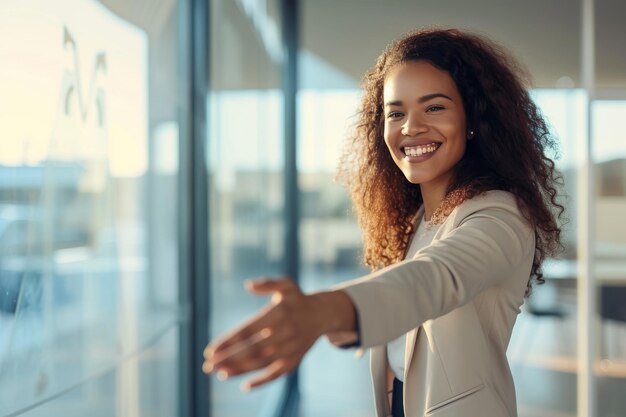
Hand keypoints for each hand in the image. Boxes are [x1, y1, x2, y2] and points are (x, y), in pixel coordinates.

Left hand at [202, 277, 327, 390]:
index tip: (210, 349)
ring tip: (220, 373)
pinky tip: (245, 385)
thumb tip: (248, 285)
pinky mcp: (295, 360)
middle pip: (252, 349)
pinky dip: (262, 381)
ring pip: (262, 362)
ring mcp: (291, 348)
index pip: (248, 330)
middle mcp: (285, 332)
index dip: (228, 341)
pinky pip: (277, 373)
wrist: (322, 314)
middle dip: (228, 358)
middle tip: (208, 365)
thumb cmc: (297, 299)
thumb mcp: (286, 285)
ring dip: (239, 370)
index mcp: (278, 314)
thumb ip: (267, 283)